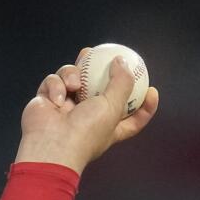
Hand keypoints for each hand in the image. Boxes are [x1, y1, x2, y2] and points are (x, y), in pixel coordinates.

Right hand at [14, 48, 160, 174]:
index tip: (152, 90)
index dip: (145, 105)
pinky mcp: (47, 100)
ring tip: (73, 85)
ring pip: (73, 77)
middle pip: (99, 89)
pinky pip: (54, 81)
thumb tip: (123, 61)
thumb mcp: (113, 107)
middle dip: (101, 71)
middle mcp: (89, 116)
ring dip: (72, 76)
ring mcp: (67, 107)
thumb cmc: (85, 132)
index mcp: (110, 126)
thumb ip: (121, 83)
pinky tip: (56, 99)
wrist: (51, 144)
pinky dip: (56, 87)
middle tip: (105, 55)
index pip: (134, 117)